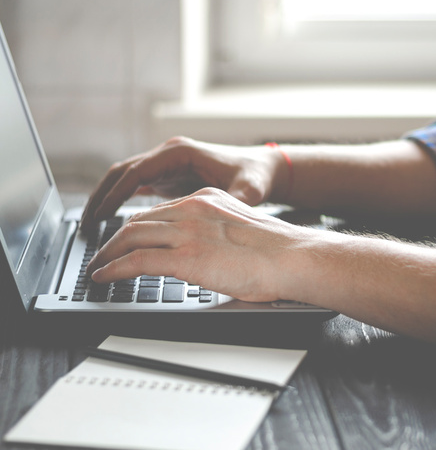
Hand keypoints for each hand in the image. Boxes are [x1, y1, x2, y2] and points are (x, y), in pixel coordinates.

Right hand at [80, 137, 287, 229]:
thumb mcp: (249, 190)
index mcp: (181, 152)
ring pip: (125, 178)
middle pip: (122, 172)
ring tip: (91, 226)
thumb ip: (237, 200)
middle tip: (85, 224)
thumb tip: (232, 212)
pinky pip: (136, 186)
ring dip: (107, 198)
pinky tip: (112, 223)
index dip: (116, 193)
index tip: (100, 215)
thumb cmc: (255, 176)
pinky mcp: (169, 176)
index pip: (137, 170)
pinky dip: (121, 202)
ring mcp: (167, 164)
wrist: (263, 169)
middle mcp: (169, 154)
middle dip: (101, 196)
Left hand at [86, 188, 308, 301]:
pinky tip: (105, 277)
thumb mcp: (243, 229)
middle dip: (117, 238)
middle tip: (106, 253)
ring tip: (99, 267)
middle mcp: (194, 208)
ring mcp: (188, 231)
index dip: (139, 226)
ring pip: (130, 236)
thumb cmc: (280, 252)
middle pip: (140, 220)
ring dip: (108, 253)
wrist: (295, 258)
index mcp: (209, 200)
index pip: (162, 210)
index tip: (130, 238)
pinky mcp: (185, 257)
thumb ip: (219, 234)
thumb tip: (211, 254)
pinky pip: (135, 260)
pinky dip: (114, 269)